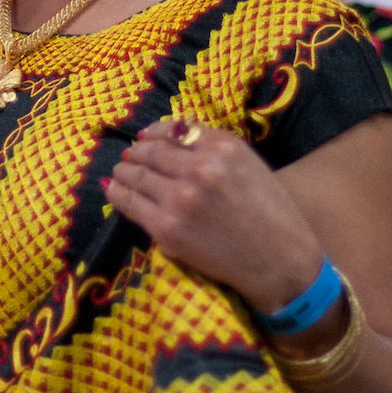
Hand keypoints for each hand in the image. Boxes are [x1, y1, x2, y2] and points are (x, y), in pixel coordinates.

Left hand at [104, 119, 320, 313]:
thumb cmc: (272, 214)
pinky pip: (130, 203)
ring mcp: (180, 199)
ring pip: (137, 174)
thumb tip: (174, 133)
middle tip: (130, 155)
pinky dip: (117, 192)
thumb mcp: (250, 166)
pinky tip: (111, 187)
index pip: (175, 130)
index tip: (146, 136)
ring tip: (120, 171)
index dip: (155, 132)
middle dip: (137, 151)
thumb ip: (214, 147)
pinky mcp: (166, 228)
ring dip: (124, 170)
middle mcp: (199, 169)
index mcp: (223, 148)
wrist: (280, 262)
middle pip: (152, 151)